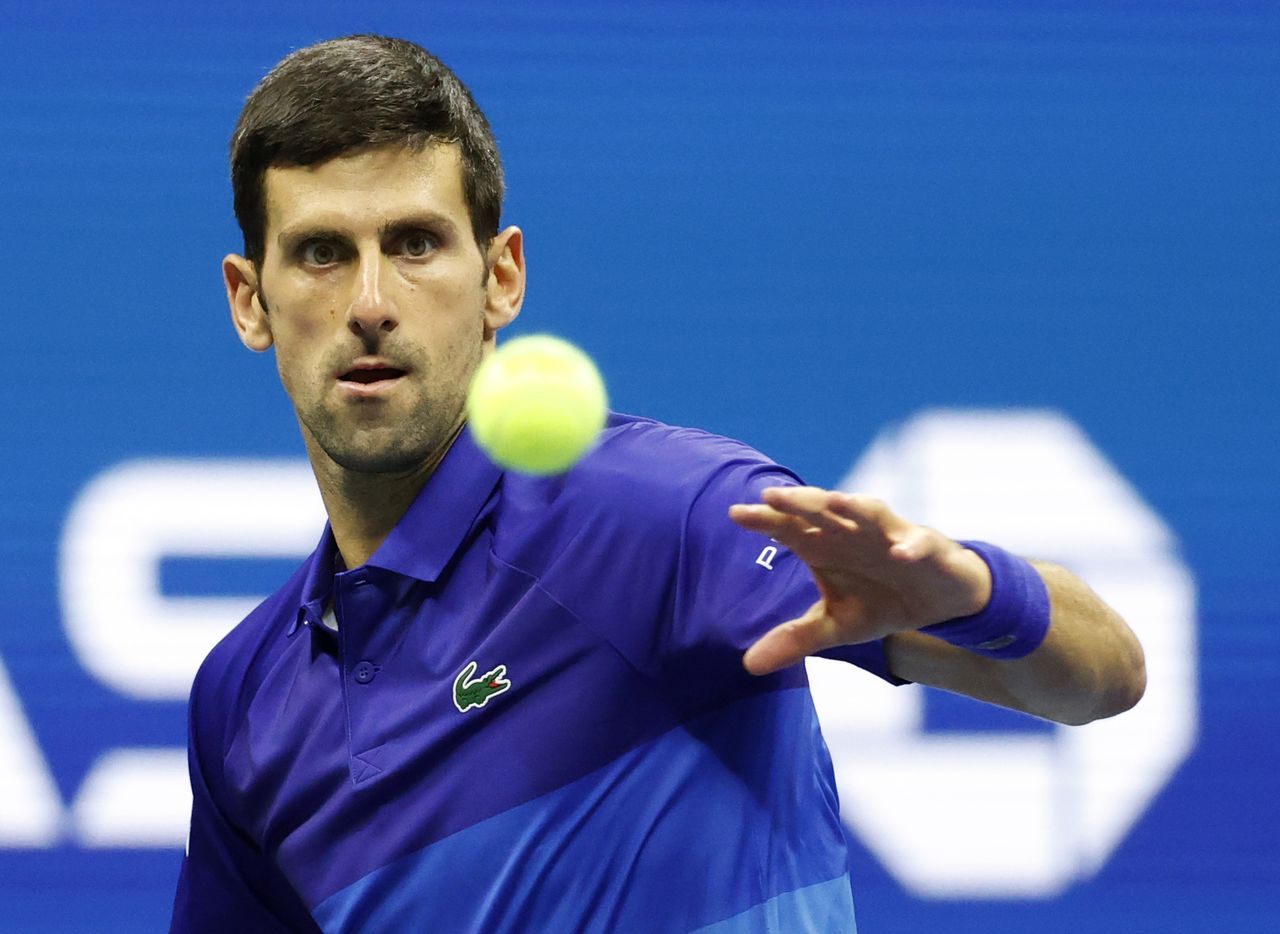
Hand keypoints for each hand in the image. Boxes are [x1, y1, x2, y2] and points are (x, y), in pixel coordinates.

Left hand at [728, 486, 992, 674]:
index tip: (735, 514)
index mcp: (825, 545)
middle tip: (772, 496)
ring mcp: (890, 535)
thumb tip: (748, 666)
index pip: (790, 527)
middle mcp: (853, 532)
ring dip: (854, 507)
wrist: (939, 600)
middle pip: (823, 511)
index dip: (765, 520)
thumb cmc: (880, 601)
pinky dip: (910, 545)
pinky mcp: (927, 546)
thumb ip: (796, 638)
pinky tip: (899, 551)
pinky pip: (918, 542)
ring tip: (834, 502)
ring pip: (869, 513)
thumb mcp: (837, 626)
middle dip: (800, 502)